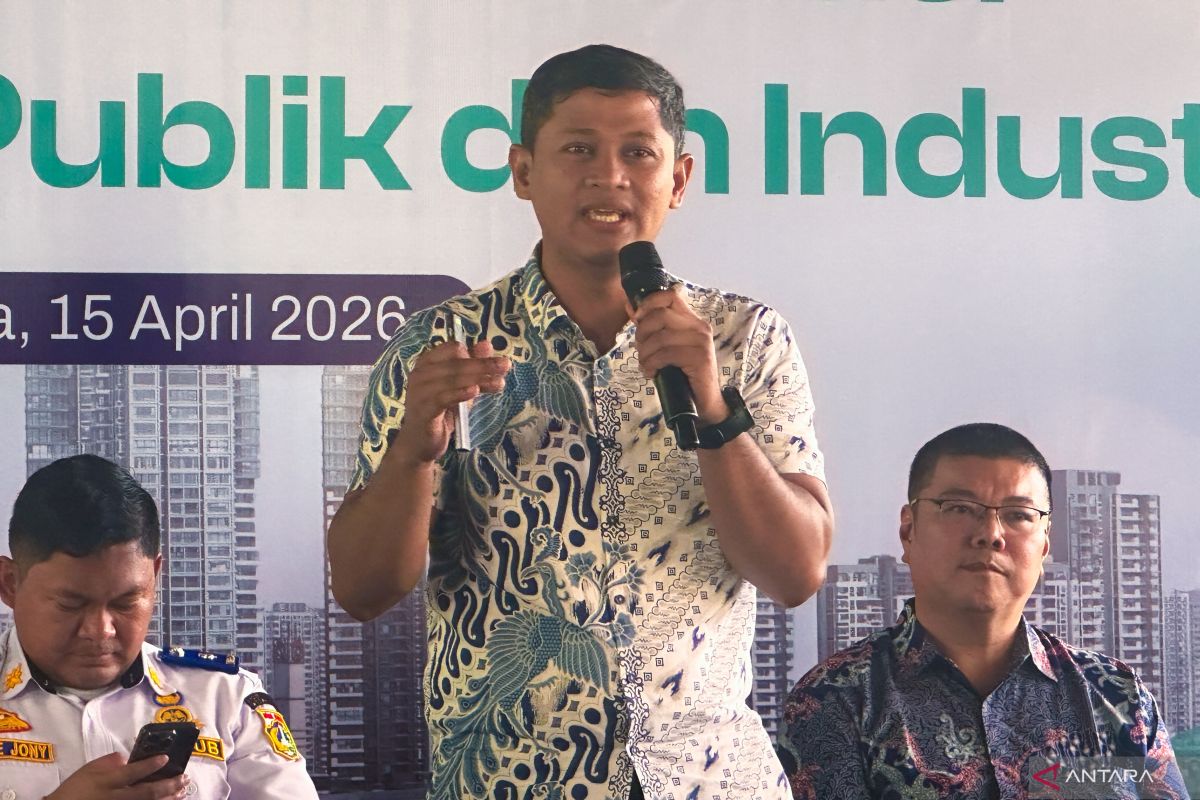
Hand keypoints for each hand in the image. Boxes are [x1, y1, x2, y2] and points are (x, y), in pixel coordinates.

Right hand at [46, 752, 188, 798]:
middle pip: (146, 792)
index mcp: (107, 782)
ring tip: (182, 791)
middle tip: (184, 778)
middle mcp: (115, 797)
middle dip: (168, 785)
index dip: (150, 765)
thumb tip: (126, 758)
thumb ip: (108, 762)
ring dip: (168, 799)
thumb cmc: (75, 790)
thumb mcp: (87, 770)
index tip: (166, 758)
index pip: (132, 772)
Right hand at [388, 339, 509, 464]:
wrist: (420, 443)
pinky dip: (460, 393)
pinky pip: (442, 398)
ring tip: (499, 382)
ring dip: (478, 378)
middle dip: (483, 364)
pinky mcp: (423, 410)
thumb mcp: (461, 387)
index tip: (497, 363)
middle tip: (506, 366)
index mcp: (428, 362)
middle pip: (456, 362)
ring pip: (452, 378)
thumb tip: (487, 344)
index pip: (453, 348)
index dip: (476, 354)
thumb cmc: (441, 412)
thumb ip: (473, 367)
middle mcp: (420, 373)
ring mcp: (419, 391)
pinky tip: (474, 391)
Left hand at [629, 287, 725, 422]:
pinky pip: (665, 354)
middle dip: (642, 333)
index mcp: (692, 321)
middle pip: (660, 315)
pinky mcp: (700, 357)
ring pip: (660, 336)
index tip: (637, 318)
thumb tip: (630, 306)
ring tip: (646, 366)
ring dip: (645, 354)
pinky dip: (652, 364)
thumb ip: (651, 327)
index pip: (669, 296)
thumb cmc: (681, 376)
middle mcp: (699, 327)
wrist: (704, 405)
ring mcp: (702, 341)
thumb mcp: (664, 348)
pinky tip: (652, 373)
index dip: (648, 303)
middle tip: (641, 351)